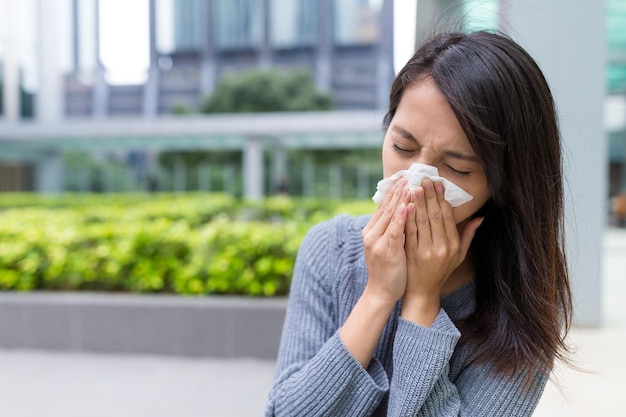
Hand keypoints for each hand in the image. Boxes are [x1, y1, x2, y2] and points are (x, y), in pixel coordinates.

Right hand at [361, 177, 410, 304]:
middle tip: (408, 175)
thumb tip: (401, 211)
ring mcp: (377, 242)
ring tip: (409, 185)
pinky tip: (406, 206)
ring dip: (400, 199)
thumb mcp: (386, 245)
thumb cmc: (387, 269)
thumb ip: (391, 228)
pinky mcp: (386, 251)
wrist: (380, 292)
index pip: (383, 207)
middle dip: (398, 191)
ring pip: (390, 216)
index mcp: (371, 231)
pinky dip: (400, 217)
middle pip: (386, 208)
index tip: (403, 178)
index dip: (393, 192)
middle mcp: (372, 234)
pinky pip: (395, 231)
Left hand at [402, 180, 482, 324]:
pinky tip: (405, 205)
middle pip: (434, 216)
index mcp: (453, 245)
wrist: (422, 292)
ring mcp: (425, 251)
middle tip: (424, 179)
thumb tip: (480, 218)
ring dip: (418, 202)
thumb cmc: (441, 271)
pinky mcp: (411, 254)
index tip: (438, 183)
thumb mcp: (459, 256)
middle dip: (429, 196)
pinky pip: (409, 232)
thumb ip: (468, 236)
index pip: (447, 217)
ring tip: (414, 186)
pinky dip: (407, 217)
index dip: (442, 199)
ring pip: (421, 221)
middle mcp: (441, 247)